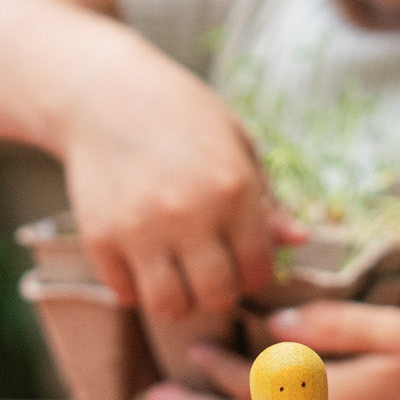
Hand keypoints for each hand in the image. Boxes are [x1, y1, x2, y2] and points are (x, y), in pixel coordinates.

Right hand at [61, 50, 303, 317]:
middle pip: (216, 297)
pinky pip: (126, 293)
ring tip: (177, 275)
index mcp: (233, 189)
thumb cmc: (183, 118)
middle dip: (219, 293)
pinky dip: (136, 287)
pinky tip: (141, 260)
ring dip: (178, 299)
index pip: (257, 270)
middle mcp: (189, 213)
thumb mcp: (236, 146)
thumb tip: (300, 240)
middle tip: (209, 273)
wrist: (103, 92)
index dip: (253, 274)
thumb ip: (266, 200)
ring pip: (170, 307)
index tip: (241, 263)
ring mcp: (140, 228)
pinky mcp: (99, 237)